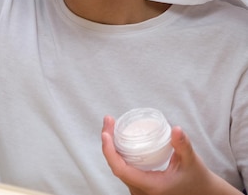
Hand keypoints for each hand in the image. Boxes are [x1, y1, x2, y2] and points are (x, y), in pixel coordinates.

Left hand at [101, 116, 240, 194]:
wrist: (203, 194)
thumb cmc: (197, 179)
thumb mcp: (192, 161)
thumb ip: (183, 145)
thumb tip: (176, 129)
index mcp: (150, 186)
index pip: (120, 169)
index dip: (109, 150)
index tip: (106, 133)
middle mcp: (141, 191)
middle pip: (115, 166)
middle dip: (108, 142)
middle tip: (108, 121)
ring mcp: (139, 190)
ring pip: (118, 168)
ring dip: (111, 147)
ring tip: (110, 126)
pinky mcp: (140, 186)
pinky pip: (123, 170)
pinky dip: (117, 154)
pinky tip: (116, 139)